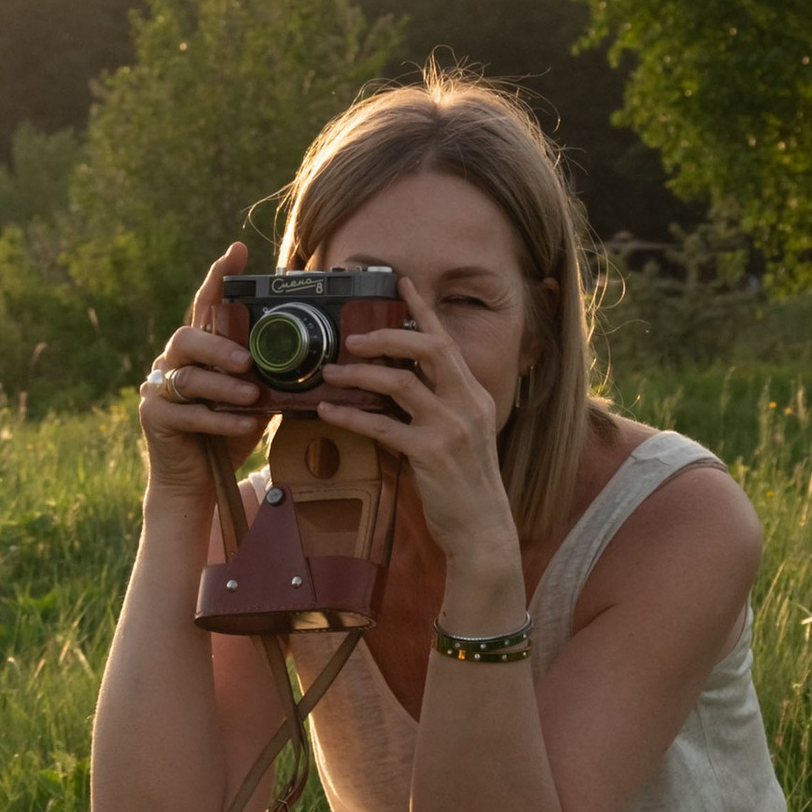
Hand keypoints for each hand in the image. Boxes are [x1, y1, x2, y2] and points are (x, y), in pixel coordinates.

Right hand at [135, 244, 266, 502]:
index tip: (237, 252)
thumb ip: (266, 377)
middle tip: (248, 361)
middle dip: (219, 347)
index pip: (206, 307)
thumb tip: (312, 359)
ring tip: (252, 396)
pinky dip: (218, 419)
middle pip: (188, 337)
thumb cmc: (226, 437)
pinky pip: (188, 413)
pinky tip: (243, 425)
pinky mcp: (154, 418)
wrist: (196, 484)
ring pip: (188, 376)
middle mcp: (173, 362)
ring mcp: (158, 389)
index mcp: (199, 351)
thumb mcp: (253, 401)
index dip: (219, 278)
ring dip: (223, 386)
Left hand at [313, 273, 517, 568]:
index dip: (423, 309)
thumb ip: (437, 407)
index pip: (446, 341)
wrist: (482, 530)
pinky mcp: (431, 454)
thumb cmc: (464, 485)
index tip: (401, 282)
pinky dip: (352, 416)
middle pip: (427, 348)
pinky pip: (383, 425)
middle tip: (351, 338)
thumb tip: (394, 385)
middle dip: (386, 336)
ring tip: (331, 374)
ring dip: (360, 374)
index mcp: (473, 394)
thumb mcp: (460, 436)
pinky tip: (329, 413)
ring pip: (400, 383)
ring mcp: (451, 427)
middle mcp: (467, 403)